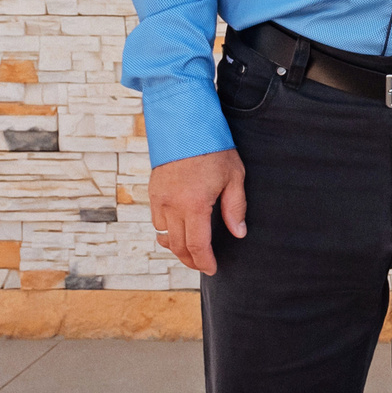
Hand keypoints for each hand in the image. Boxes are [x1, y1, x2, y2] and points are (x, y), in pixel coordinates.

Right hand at [148, 148, 246, 274]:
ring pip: (164, 235)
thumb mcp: (234, 176)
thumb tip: (239, 233)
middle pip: (177, 246)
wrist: (185, 122)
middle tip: (203, 265)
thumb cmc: (213, 147)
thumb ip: (235, 207)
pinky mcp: (152, 191)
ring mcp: (159, 199)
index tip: (212, 269)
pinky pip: (156, 221)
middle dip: (190, 260)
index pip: (197, 245)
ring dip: (177, 247)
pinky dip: (166, 231)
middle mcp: (172, 205)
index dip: (204, 261)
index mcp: (194, 204)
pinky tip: (177, 231)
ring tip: (191, 251)